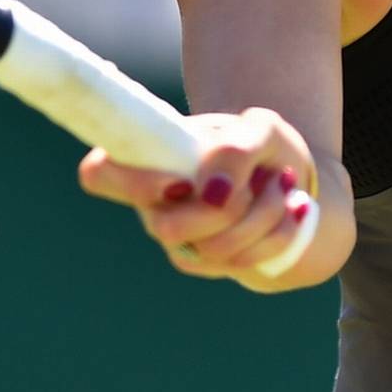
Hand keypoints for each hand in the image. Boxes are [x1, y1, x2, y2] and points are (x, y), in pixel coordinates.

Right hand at [77, 106, 319, 288]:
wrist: (292, 180)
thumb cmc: (261, 146)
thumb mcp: (262, 128)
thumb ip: (236, 148)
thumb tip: (213, 193)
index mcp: (150, 155)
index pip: (98, 173)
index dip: (131, 184)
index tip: (182, 181)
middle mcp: (152, 201)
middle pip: (166, 228)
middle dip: (229, 206)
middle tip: (260, 176)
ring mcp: (177, 237)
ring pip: (213, 248)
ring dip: (264, 213)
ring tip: (284, 185)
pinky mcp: (207, 262)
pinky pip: (241, 261)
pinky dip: (279, 231)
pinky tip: (293, 208)